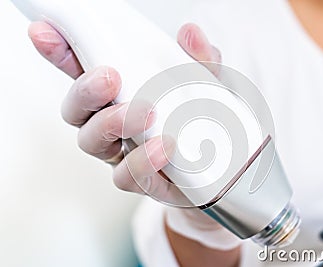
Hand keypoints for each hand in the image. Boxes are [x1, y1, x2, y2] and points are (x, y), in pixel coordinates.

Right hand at [28, 21, 221, 204]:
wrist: (224, 169)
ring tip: (143, 113)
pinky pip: (126, 176)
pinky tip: (163, 147)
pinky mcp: (141, 180)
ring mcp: (123, 153)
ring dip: (110, 124)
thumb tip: (190, 34)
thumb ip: (200, 59)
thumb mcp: (207, 85)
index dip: (62, 53)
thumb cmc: (203, 121)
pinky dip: (142, 161)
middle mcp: (113, 123)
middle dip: (84, 91)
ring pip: (91, 141)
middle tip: (108, 79)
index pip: (82, 70)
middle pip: (76, 110)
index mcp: (121, 94)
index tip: (45, 32)